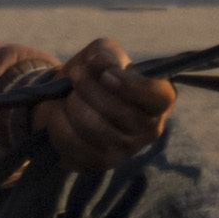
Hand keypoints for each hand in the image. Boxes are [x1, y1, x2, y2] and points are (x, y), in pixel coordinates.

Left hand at [20, 44, 179, 173]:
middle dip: (90, 89)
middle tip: (75, 73)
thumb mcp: (102, 54)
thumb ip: (106, 54)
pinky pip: (73, 142)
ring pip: (94, 127)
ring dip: (73, 103)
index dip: (132, 87)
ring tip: (68, 94)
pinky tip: (60, 112)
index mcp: (158, 99)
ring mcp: (126, 150)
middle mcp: (149, 129)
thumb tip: (101, 62)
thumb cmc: (94, 75)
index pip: (159, 98)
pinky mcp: (100, 163)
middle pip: (121, 112)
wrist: (68, 101)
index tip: (106, 75)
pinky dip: (59, 121)